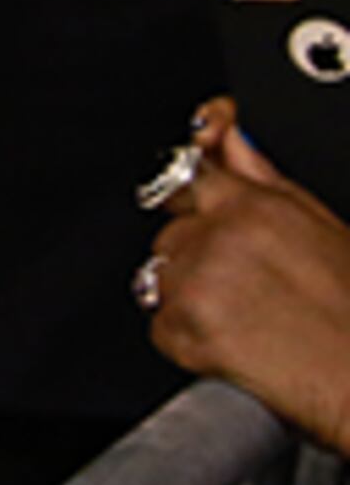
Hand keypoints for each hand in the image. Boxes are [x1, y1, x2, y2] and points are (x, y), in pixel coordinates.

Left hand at [149, 104, 349, 452]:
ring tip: (249, 321)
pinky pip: (162, 325)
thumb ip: (264, 180)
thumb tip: (226, 137)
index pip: (186, 179)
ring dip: (191, 298)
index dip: (196, 208)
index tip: (202, 225)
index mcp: (255, 205)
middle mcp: (219, 235)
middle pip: (172, 235)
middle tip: (249, 293)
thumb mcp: (324, 229)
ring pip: (161, 278)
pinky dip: (188, 339)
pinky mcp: (181, 326)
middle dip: (197, 260)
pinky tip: (236, 347)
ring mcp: (196, 280)